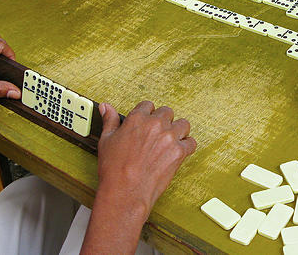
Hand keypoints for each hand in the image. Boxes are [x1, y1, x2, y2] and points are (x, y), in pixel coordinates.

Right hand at [95, 101, 195, 221]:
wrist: (125, 192)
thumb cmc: (114, 170)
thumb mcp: (106, 141)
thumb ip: (109, 121)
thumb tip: (106, 108)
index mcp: (137, 119)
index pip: (148, 106)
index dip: (147, 114)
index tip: (147, 121)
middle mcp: (155, 125)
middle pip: (167, 112)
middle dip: (163, 121)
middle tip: (158, 133)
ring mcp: (169, 138)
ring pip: (183, 124)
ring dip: (178, 131)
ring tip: (171, 140)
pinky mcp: (179, 152)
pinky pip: (191, 142)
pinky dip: (187, 146)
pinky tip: (179, 151)